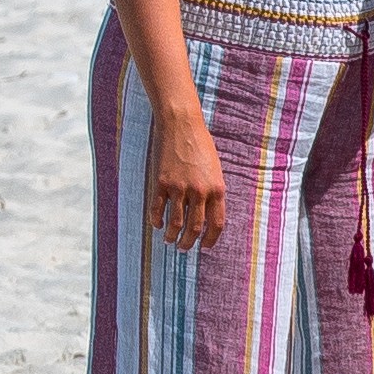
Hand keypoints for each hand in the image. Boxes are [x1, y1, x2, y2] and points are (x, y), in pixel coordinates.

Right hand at [149, 101, 222, 251]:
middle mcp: (199, 191)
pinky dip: (157, 220)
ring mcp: (179, 188)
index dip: (210, 239)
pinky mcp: (161, 182)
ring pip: (175, 222)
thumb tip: (207, 214)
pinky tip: (157, 225)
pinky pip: (158, 208)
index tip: (204, 246)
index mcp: (217, 189)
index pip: (216, 224)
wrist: (182, 126)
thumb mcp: (215, 170)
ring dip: (171, 236)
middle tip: (184, 248)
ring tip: (169, 241)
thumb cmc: (201, 146)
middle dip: (188, 242)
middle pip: (194, 228)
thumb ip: (212, 192)